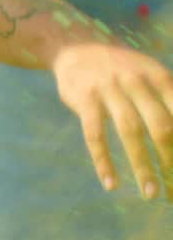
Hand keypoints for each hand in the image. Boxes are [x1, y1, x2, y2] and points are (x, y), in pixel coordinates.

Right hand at [53, 42, 172, 199]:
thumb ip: (169, 98)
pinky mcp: (84, 99)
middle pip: (161, 127)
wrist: (76, 46)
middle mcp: (137, 82)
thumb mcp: (150, 74)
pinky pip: (94, 135)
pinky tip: (111, 183)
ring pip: (130, 133)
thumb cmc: (121, 67)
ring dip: (143, 166)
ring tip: (151, 193)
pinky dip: (103, 161)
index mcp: (160, 77)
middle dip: (171, 161)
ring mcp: (109, 90)